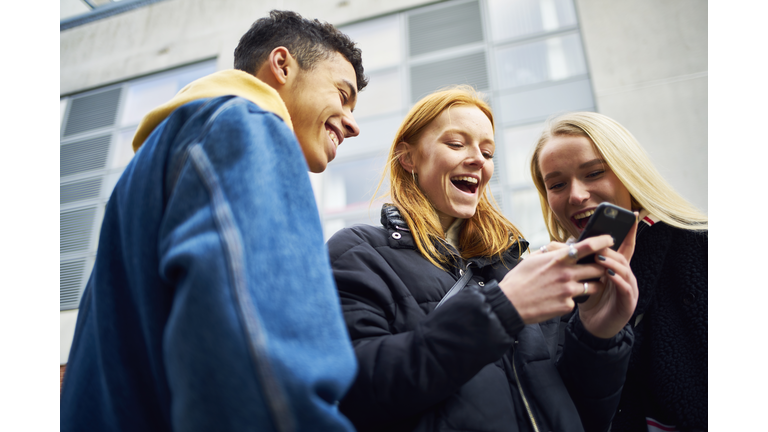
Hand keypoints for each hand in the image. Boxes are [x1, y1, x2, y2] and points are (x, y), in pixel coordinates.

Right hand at [498, 235, 613, 324]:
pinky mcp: (567, 306)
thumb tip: (563, 246)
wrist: (509, 304)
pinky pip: (577, 301)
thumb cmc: (518, 280)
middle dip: (601, 267)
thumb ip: (551, 251)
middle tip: (599, 267)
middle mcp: (566, 273)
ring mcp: (568, 291)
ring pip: (594, 286)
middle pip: (597, 267)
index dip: (602, 241)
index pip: (587, 246)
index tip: (610, 239)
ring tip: (584, 284)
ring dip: (593, 284)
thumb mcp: (533, 259)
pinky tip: (560, 299)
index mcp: (558, 259)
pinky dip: (572, 299)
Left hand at [578, 215, 639, 338]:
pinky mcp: (628, 303)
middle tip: (601, 241)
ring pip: (625, 271)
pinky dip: (618, 281)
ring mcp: (629, 290)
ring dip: (613, 263)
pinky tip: (609, 275)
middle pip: (624, 257)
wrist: (592, 326)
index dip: (630, 232)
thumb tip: (566, 244)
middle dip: (613, 248)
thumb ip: (581, 262)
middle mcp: (626, 277)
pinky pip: (625, 289)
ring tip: (600, 257)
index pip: (625, 247)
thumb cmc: (589, 300)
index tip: (633, 215)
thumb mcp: (584, 277)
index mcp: (616, 269)